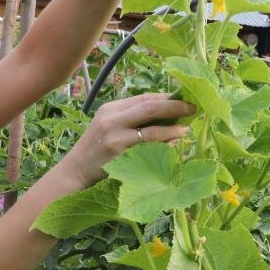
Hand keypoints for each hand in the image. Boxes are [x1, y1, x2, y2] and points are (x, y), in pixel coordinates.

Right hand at [59, 93, 195, 186]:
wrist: (76, 172)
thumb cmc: (97, 151)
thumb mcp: (110, 127)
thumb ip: (133, 120)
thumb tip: (170, 116)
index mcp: (111, 108)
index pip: (144, 98)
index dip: (167, 98)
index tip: (185, 100)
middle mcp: (112, 118)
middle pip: (150, 106)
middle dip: (175, 106)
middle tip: (193, 108)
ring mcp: (115, 136)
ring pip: (152, 126)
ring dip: (173, 126)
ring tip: (187, 128)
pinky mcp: (119, 153)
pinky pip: (148, 145)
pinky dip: (164, 142)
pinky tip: (175, 142)